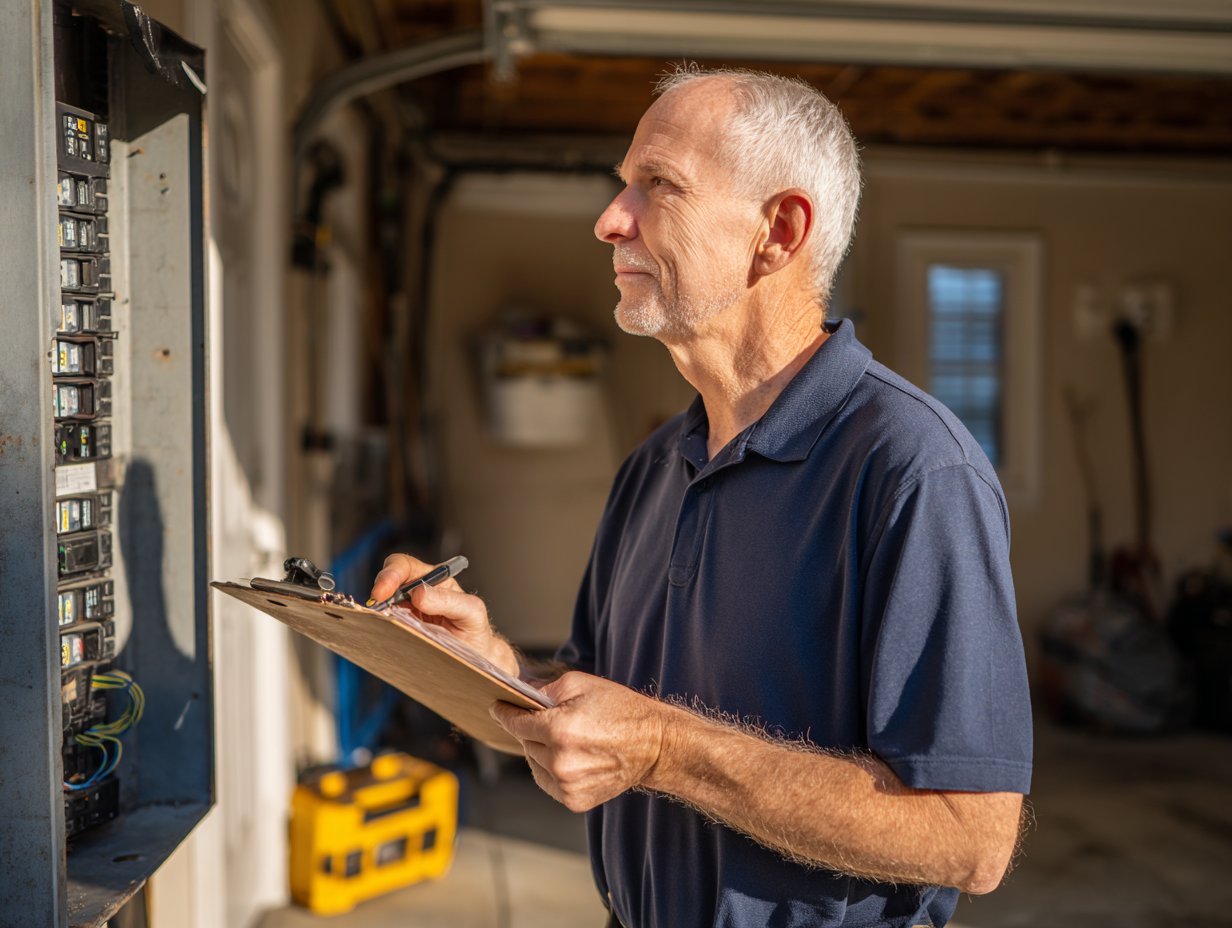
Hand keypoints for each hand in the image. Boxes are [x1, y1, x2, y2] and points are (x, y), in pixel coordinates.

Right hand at [368, 553, 517, 676]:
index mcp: (435, 580)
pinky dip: (381, 625)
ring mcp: (406, 611)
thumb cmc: (474, 630)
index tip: (383, 590)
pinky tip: (386, 631)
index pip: (406, 566)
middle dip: (380, 590)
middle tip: (377, 605)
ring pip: (383, 603)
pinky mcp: (400, 629)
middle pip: (389, 581)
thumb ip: (450, 600)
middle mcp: (417, 592)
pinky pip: (384, 623)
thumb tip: (419, 593)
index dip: (391, 574)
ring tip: (384, 619)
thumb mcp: (471, 612)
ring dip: (379, 610)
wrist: (475, 657)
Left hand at [490, 672, 669, 812]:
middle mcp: (560, 761)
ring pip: (534, 763)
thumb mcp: (580, 684)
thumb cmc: (621, 711)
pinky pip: (547, 782)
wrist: (654, 745)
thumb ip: (544, 690)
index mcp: (559, 730)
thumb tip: (518, 696)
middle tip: (553, 720)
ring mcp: (567, 785)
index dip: (504, 713)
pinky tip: (571, 758)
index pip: (515, 723)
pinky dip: (551, 770)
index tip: (497, 708)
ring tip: (567, 740)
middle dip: (532, 729)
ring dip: (541, 751)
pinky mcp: (574, 801)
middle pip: (525, 743)